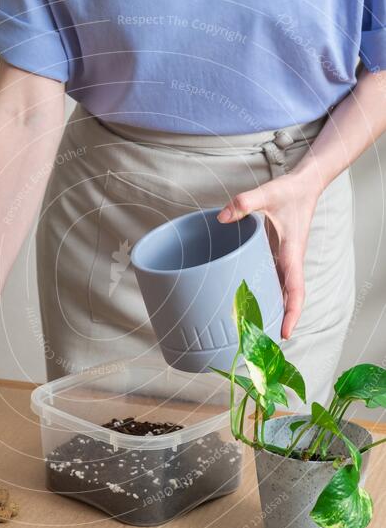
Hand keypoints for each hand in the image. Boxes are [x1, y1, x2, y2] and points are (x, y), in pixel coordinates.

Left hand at [217, 172, 319, 339]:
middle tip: (261, 343)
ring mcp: (284, 261)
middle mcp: (289, 262)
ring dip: (272, 311)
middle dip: (279, 322)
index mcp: (291, 254)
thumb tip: (222, 217)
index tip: (285, 333)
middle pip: (288, 300)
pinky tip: (248, 302)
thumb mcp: (268, 193)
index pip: (296, 291)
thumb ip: (245, 202)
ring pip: (281, 293)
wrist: (304, 184)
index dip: (292, 314)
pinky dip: (264, 294)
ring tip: (252, 332)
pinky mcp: (277, 255)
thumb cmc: (290, 191)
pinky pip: (272, 280)